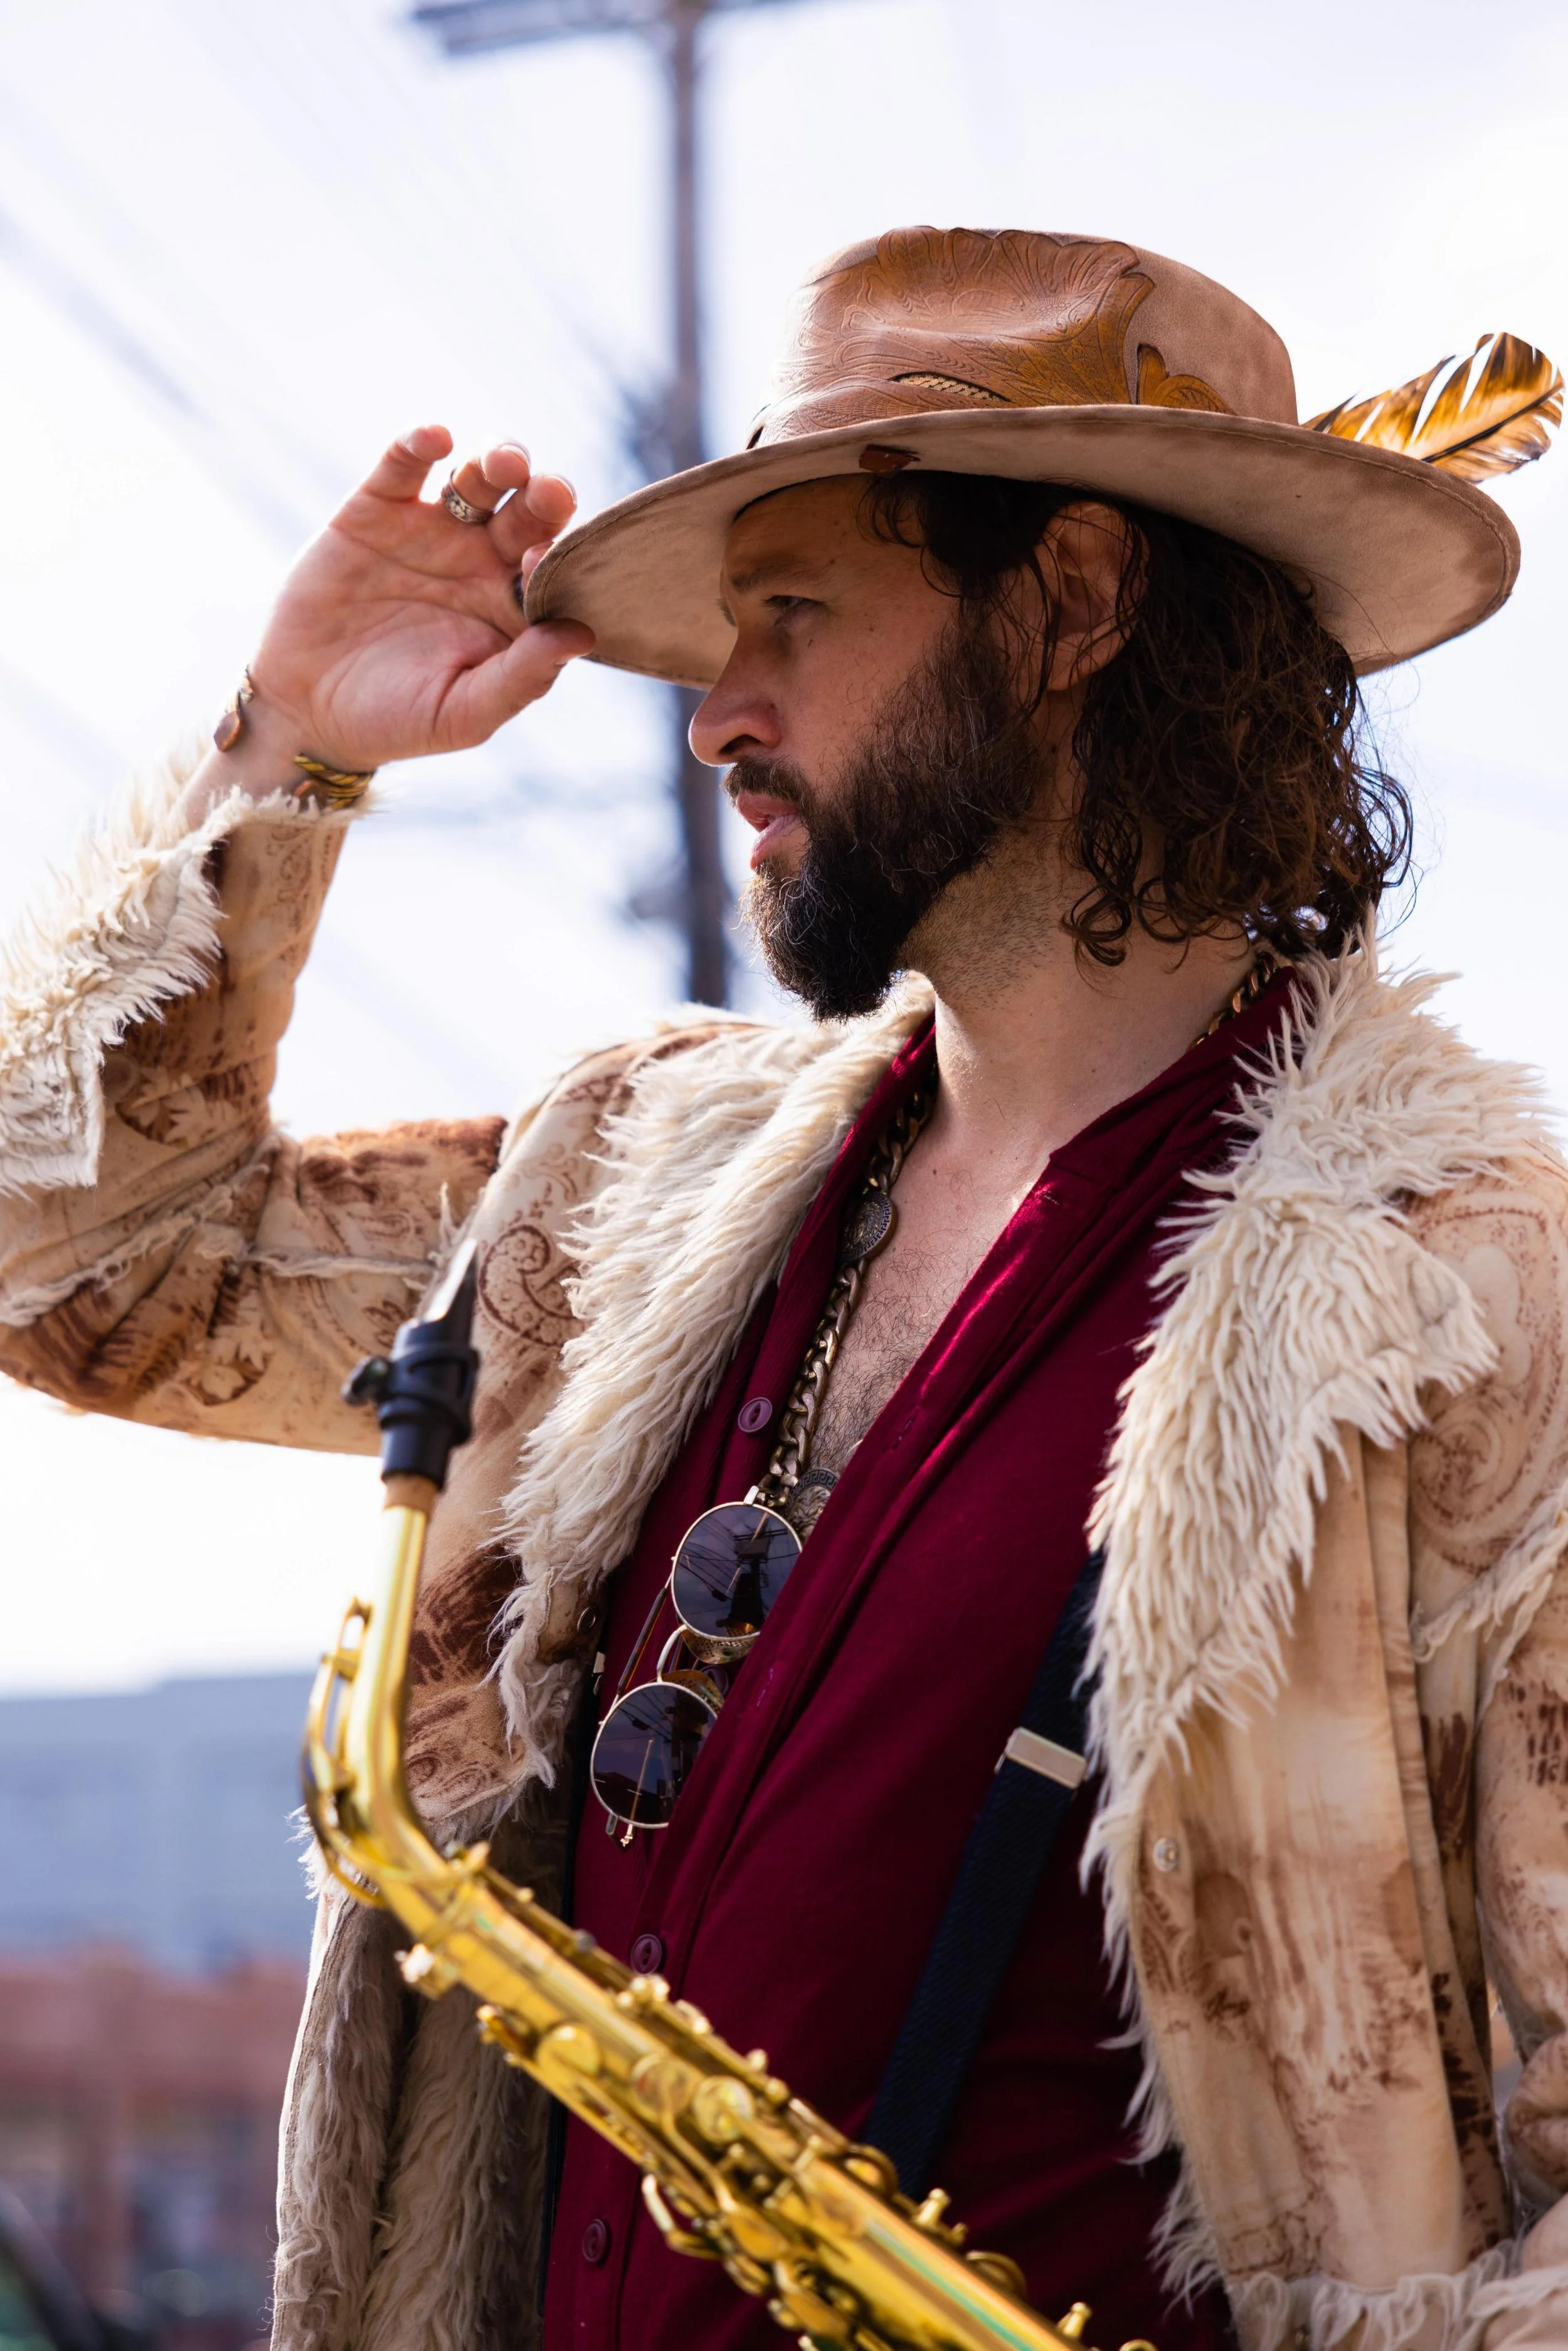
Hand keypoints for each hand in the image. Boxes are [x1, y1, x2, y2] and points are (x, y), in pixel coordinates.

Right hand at [234, 426, 593, 775]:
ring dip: (496, 459)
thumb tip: (582, 635)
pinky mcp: (376, 511)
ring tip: (500, 464)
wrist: (307, 710)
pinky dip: (418, 444)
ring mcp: (431, 530)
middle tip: (547, 490)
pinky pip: (402, 465)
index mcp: (512, 608)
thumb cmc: (396, 722)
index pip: (553, 568)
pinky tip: (435, 438)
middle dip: (543, 493)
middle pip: (528, 510)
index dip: (559, 556)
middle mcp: (481, 561)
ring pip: (477, 477)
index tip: (545, 559)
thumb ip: (522, 678)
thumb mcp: (464, 714)